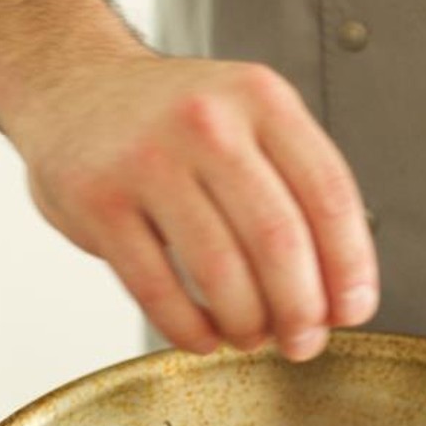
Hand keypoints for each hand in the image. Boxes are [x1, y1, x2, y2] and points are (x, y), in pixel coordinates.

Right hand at [5, 51, 378, 360]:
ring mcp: (147, 159)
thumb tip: (337, 292)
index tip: (353, 310)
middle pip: (278, 238)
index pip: (329, 194)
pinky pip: (156, 288)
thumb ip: (293, 186)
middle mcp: (208, 122)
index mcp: (262, 99)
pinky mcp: (98, 200)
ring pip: (219, 271)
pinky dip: (189, 329)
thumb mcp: (247, 119)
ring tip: (252, 338)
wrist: (72, 83)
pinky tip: (204, 339)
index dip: (350, 265)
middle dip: (301, 309)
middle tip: (304, 342)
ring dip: (247, 324)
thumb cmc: (176, 122)